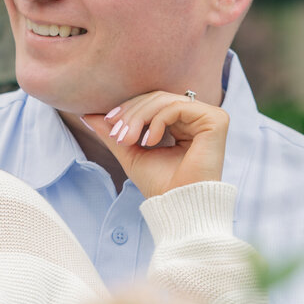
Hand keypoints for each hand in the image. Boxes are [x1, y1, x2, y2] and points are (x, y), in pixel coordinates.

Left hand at [82, 91, 228, 197]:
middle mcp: (197, 118)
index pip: (153, 102)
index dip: (129, 108)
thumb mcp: (131, 153)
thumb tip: (87, 115)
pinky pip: (178, 107)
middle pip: (157, 97)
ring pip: (165, 100)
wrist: (179, 206)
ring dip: (139, 117)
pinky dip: (158, 121)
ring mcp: (208, 118)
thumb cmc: (160, 186)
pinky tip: (150, 141)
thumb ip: (114, 133)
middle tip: (117, 135)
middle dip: (131, 113)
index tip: (108, 122)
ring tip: (127, 139)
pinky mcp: (216, 120)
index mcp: (183, 124)